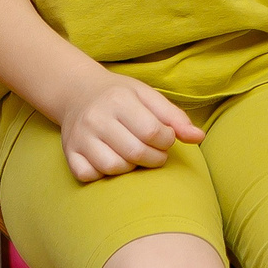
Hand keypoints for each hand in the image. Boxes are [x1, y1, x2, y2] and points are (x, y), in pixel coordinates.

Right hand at [59, 71, 203, 181]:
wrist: (78, 93)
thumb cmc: (120, 96)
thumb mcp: (148, 96)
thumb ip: (174, 117)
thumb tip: (199, 137)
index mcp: (119, 101)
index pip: (153, 131)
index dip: (167, 140)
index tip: (166, 138)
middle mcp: (96, 119)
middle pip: (135, 152)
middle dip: (155, 158)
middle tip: (157, 153)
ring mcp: (79, 137)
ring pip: (113, 167)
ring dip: (131, 167)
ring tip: (135, 155)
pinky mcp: (68, 153)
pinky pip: (89, 175)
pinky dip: (104, 174)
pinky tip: (112, 160)